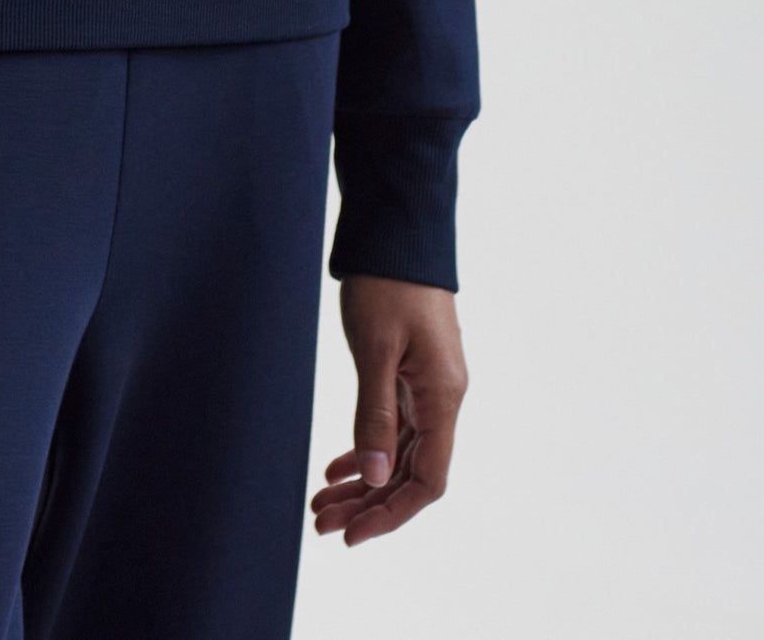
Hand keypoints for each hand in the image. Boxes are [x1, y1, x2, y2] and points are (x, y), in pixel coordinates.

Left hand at [311, 275, 466, 545]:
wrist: (397, 228)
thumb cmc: (388, 282)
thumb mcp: (375, 349)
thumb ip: (374, 414)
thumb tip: (372, 478)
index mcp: (443, 397)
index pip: (426, 481)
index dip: (390, 514)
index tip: (350, 535)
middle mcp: (442, 398)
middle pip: (409, 473)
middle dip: (367, 504)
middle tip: (321, 524)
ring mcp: (428, 385)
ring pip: (397, 452)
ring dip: (362, 481)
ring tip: (321, 505)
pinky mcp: (412, 371)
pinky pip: (393, 426)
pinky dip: (365, 448)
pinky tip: (336, 467)